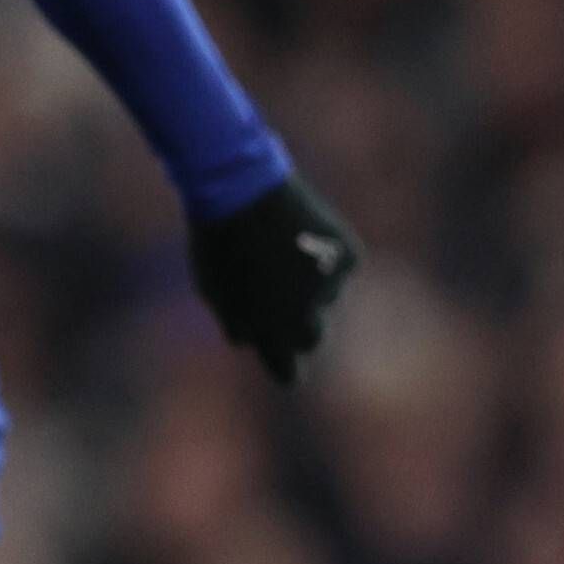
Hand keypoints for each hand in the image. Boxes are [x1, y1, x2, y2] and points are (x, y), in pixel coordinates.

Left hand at [190, 171, 361, 384]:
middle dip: (299, 326)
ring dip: (304, 278)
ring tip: (277, 245)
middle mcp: (305, 317)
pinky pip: (338, 264)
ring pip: (321, 294)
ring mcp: (330, 288)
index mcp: (268, 333)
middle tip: (282, 300)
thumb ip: (238, 322)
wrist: (240, 191)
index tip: (286, 369)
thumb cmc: (217, 241)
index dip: (286, 369)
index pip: (287, 372)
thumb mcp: (214, 290)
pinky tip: (301, 230)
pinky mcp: (348, 258)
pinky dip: (323, 252)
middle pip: (310, 339)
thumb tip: (255, 340)